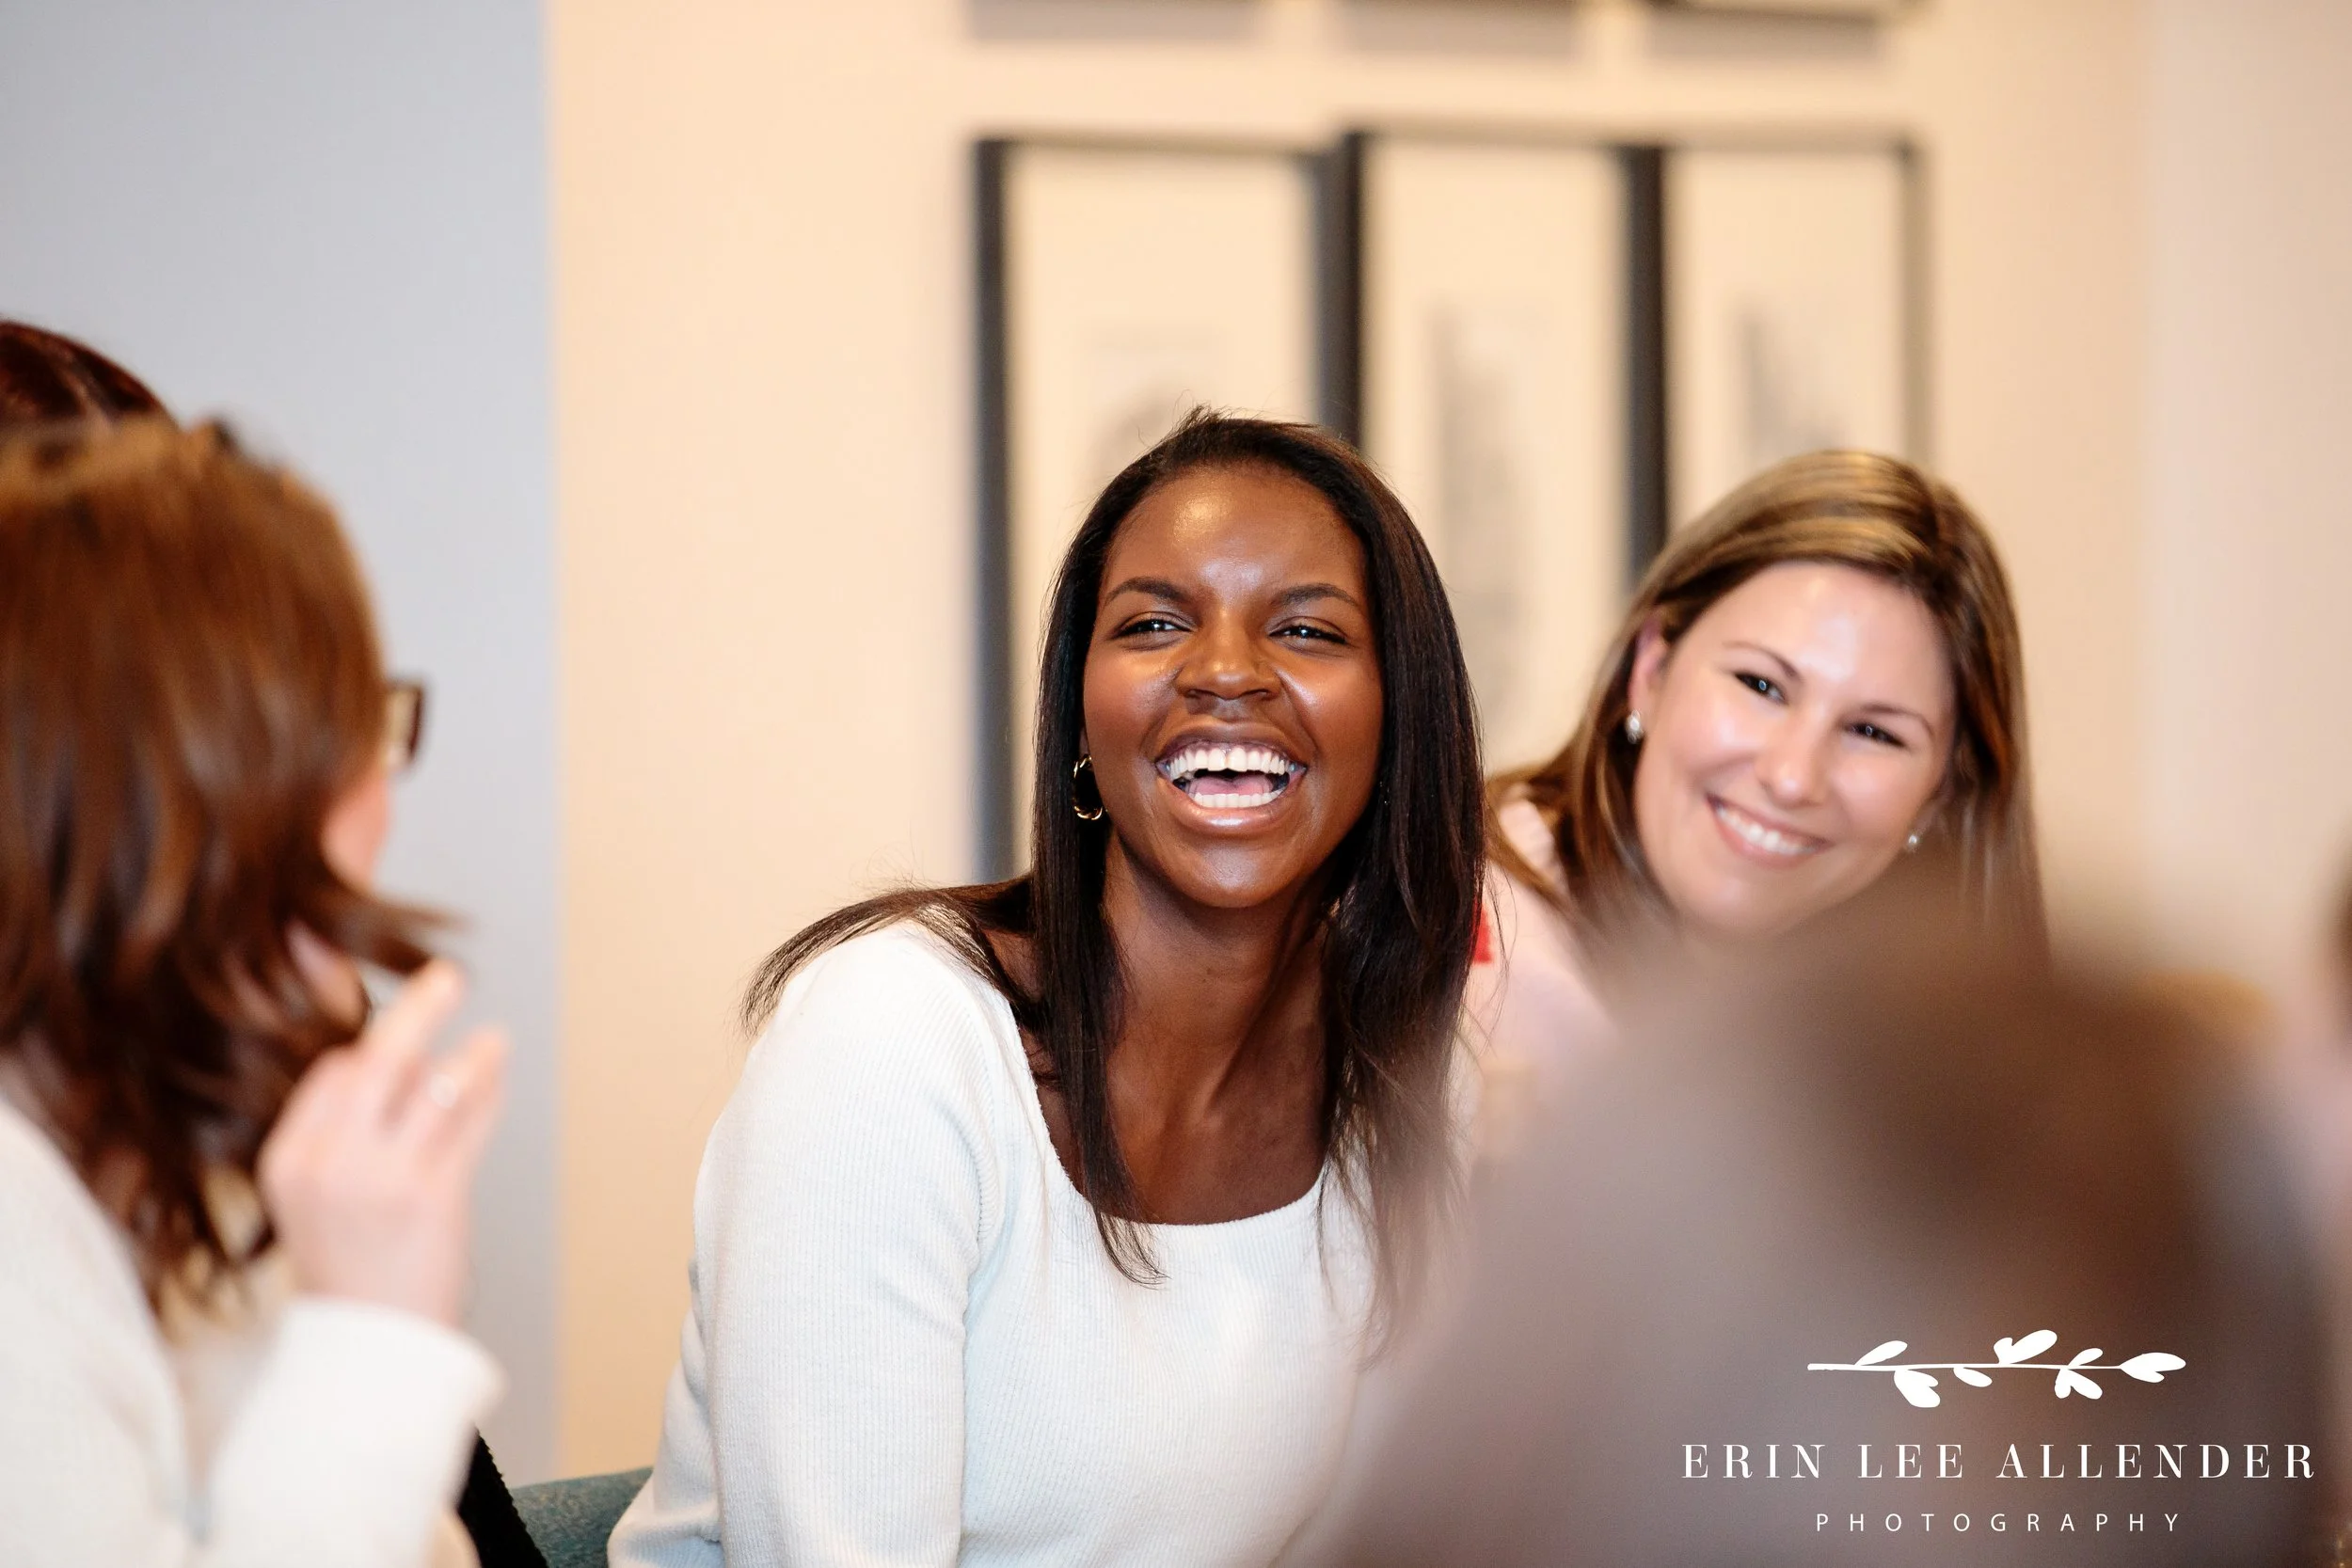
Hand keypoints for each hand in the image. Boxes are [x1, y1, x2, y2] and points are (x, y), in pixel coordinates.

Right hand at [258, 960, 506, 1326]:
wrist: (370, 1347)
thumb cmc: (351, 1266)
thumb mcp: (320, 1194)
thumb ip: (346, 1128)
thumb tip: (396, 1059)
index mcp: (290, 1158)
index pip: (334, 1073)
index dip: (372, 1049)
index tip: (403, 1033)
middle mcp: (330, 1163)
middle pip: (379, 1061)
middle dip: (418, 1011)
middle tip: (449, 978)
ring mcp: (383, 1178)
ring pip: (435, 1086)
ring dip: (471, 1056)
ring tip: (492, 1042)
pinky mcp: (435, 1195)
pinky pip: (470, 1123)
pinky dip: (488, 1091)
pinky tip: (497, 1074)